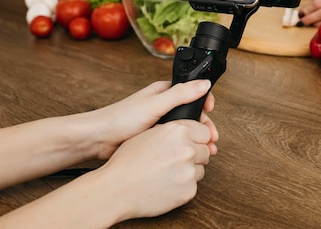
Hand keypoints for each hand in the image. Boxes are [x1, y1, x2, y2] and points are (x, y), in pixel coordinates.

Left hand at [86, 80, 217, 159]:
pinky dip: (184, 146)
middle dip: (204, 126)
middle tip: (212, 138)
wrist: (99, 140)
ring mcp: (159, 122)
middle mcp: (162, 105)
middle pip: (191, 113)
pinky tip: (188, 153)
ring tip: (205, 150)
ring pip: (184, 129)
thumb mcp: (155, 104)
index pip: (191, 92)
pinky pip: (174, 140)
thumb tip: (204, 83)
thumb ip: (180, 94)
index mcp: (163, 92)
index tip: (211, 111)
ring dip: (196, 138)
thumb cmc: (120, 118)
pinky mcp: (154, 137)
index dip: (204, 101)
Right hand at [87, 119, 215, 219]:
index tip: (192, 143)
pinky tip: (166, 184)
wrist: (115, 189)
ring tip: (167, 172)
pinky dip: (183, 186)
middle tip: (174, 160)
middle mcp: (187, 148)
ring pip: (200, 168)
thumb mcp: (147, 134)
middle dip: (194, 154)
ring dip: (189, 170)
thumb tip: (187, 130)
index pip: (204, 132)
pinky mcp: (189, 190)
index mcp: (178, 131)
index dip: (197, 138)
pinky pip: (194, 185)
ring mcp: (189, 170)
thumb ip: (171, 130)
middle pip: (205, 150)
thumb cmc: (126, 162)